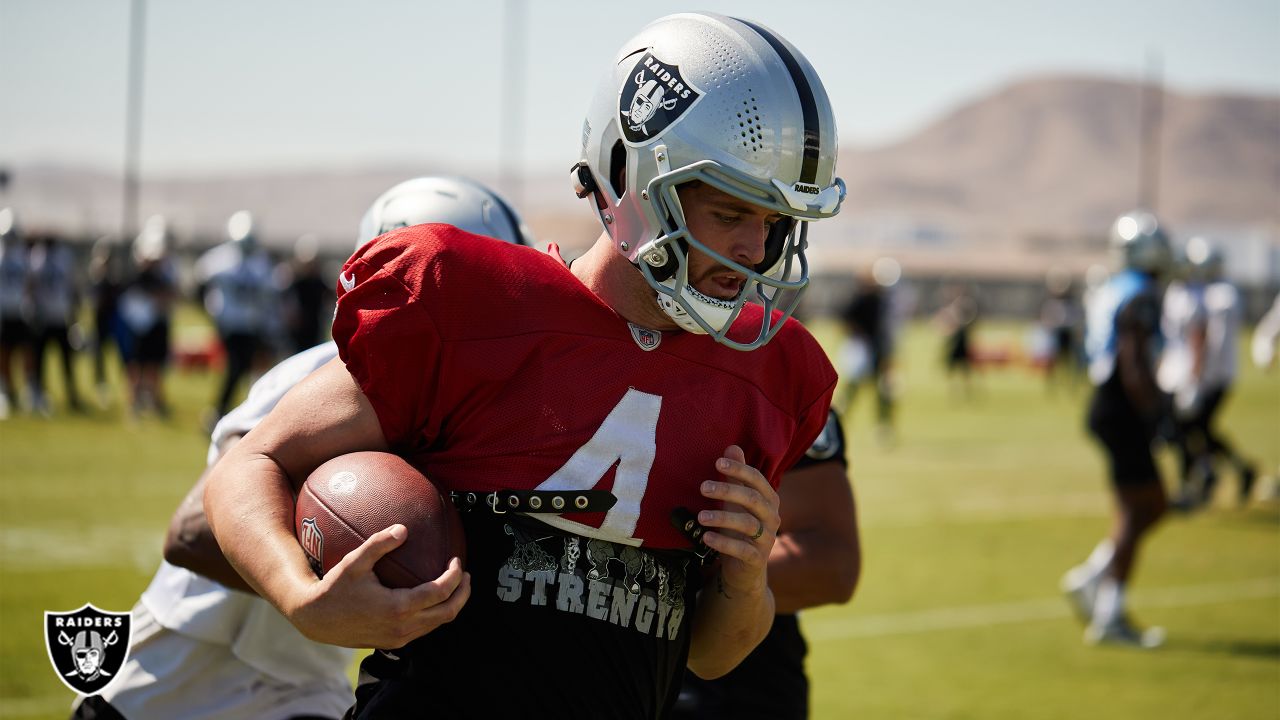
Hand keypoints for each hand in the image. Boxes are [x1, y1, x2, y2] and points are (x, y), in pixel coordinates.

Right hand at [288, 524, 469, 648]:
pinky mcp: (393, 642)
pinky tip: (431, 598)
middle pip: (448, 612)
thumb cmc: (334, 588)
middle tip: (467, 576)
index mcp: (398, 608)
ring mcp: (399, 638)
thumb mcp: (354, 562)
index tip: (456, 560)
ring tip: (455, 585)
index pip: (440, 592)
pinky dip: (434, 613)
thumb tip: (404, 528)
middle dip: (463, 593)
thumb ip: (379, 543)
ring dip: (450, 605)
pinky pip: (424, 629)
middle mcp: (402, 627)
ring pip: (437, 623)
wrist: (316, 620)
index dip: (455, 576)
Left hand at [696, 445, 779, 598]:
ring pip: (748, 524)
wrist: (745, 570)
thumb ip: (736, 476)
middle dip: (728, 491)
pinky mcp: (756, 559)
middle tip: (703, 487)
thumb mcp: (737, 502)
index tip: (717, 462)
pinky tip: (706, 537)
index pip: (757, 479)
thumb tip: (732, 447)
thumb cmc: (740, 529)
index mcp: (768, 500)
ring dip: (722, 518)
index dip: (739, 469)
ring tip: (701, 516)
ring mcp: (766, 539)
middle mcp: (772, 517)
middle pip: (753, 499)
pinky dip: (724, 543)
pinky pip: (742, 550)